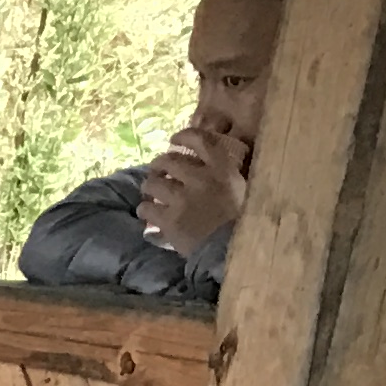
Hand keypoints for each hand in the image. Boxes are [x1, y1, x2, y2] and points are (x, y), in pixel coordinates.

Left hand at [137, 122, 248, 253]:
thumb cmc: (240, 220)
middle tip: (158, 171)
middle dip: (159, 165)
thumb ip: (224, 174)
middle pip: (168, 161)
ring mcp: (182, 199)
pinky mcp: (168, 220)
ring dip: (148, 187)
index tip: (175, 138)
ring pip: (151, 183)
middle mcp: (200, 178)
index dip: (184, 135)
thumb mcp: (240, 189)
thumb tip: (205, 163)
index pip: (200, 140)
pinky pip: (145, 208)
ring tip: (151, 193)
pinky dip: (144, 209)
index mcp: (222, 169)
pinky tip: (148, 213)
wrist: (231, 249)